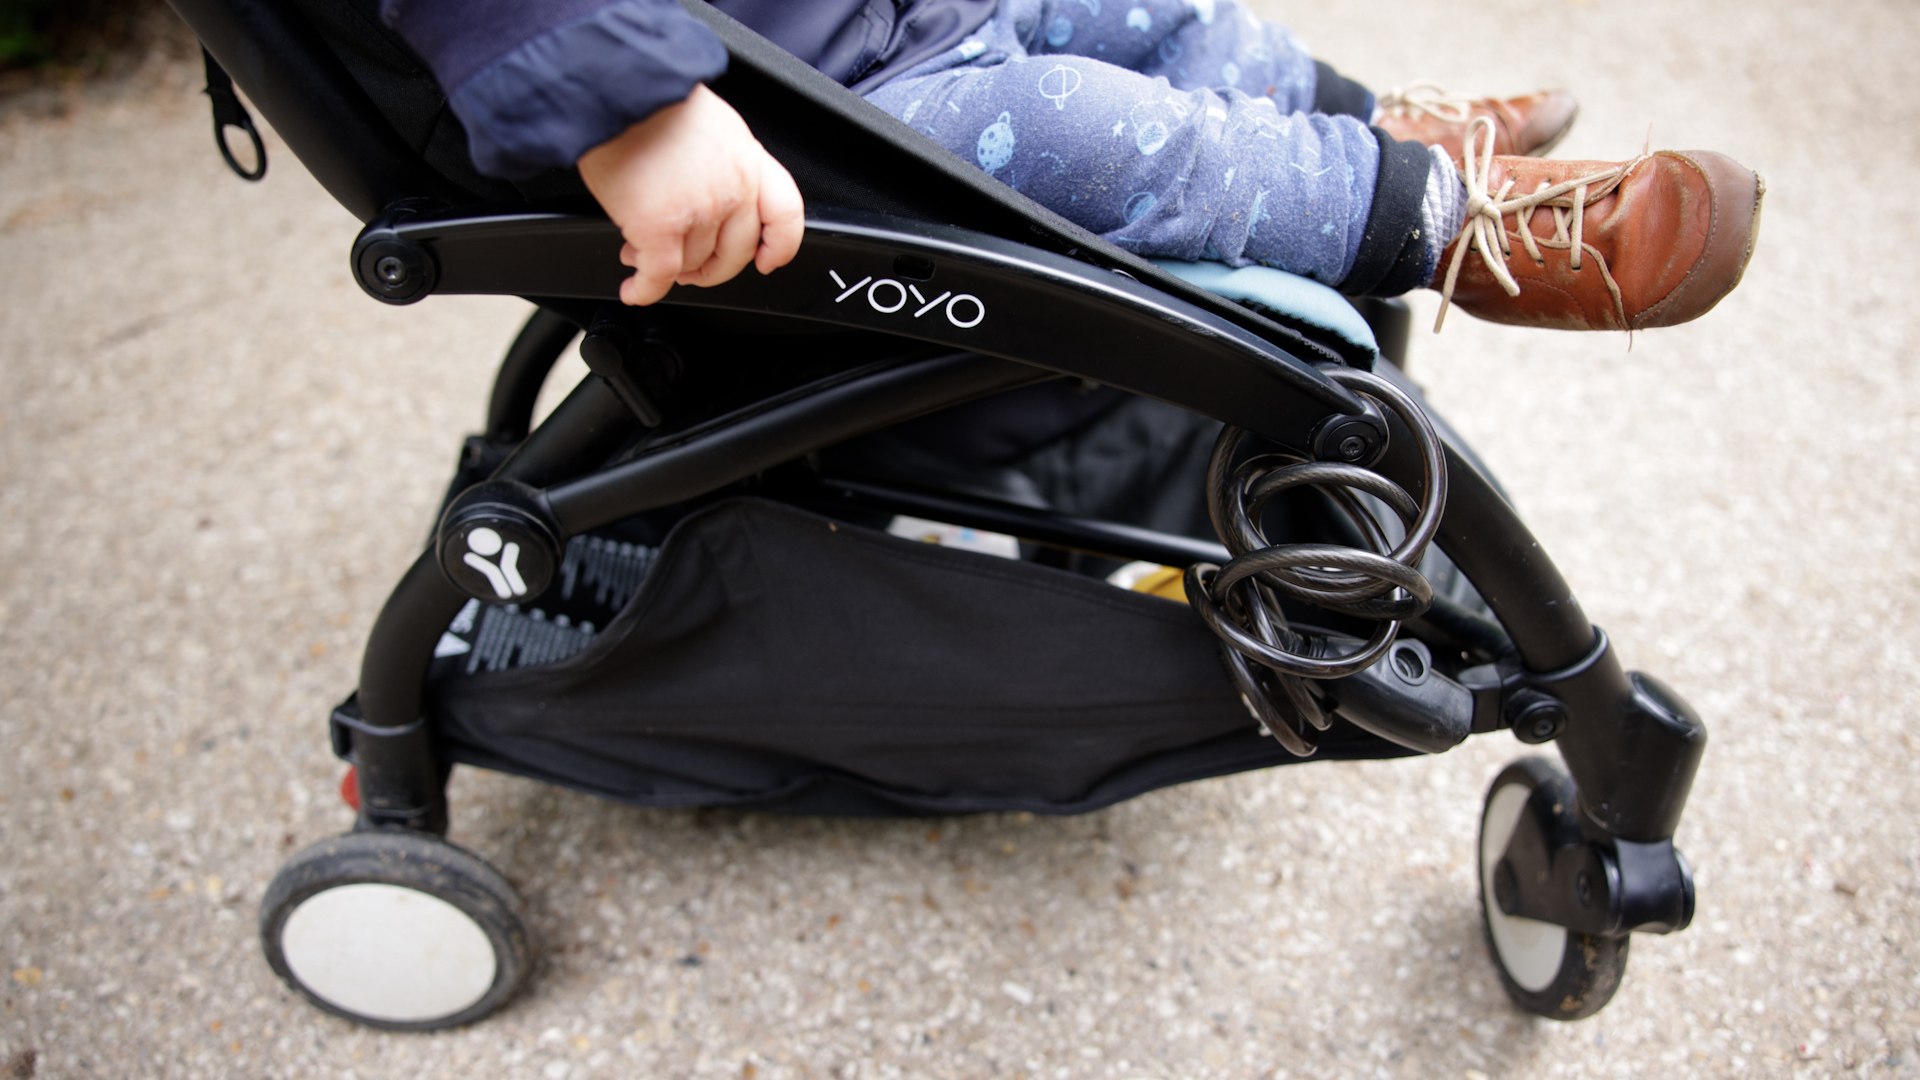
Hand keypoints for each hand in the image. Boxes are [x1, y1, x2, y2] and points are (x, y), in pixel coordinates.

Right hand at [578, 84, 804, 305]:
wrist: (616, 86)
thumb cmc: (649, 95)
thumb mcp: (709, 122)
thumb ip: (721, 160)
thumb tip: (705, 190)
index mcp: (747, 157)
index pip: (785, 213)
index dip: (779, 246)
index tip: (768, 261)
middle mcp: (733, 186)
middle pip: (736, 252)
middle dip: (711, 269)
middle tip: (688, 269)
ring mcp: (700, 209)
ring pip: (693, 262)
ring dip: (667, 271)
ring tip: (639, 256)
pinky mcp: (660, 226)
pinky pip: (660, 274)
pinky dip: (646, 289)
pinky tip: (635, 289)